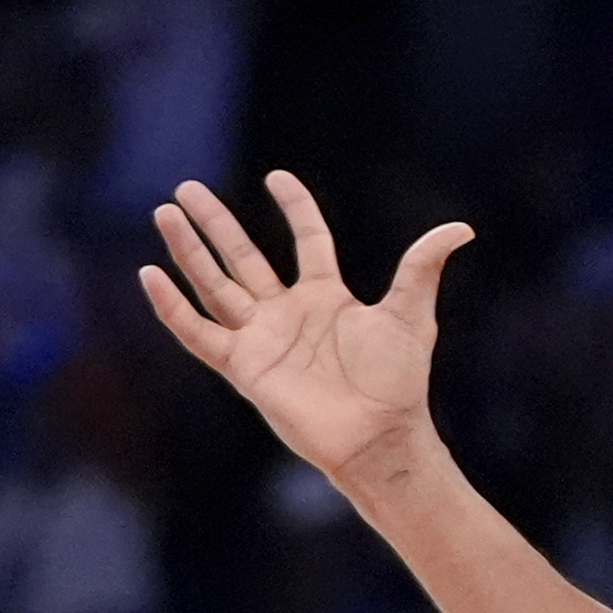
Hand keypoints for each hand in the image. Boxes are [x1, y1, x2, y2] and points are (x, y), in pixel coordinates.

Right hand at [139, 170, 474, 487]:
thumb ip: (423, 266)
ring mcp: (262, 339)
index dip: (294, 208)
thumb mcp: (411, 313)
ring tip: (164, 214)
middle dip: (215, 223)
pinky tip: (150, 275)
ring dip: (188, 252)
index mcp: (328, 296)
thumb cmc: (397, 381)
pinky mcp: (243, 367)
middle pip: (243, 257)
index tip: (277, 177)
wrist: (378, 434)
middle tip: (185, 189)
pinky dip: (173, 307)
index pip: (307, 240)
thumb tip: (462, 228)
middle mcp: (288, 313)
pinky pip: (198, 333)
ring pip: (214, 285)